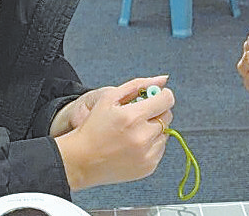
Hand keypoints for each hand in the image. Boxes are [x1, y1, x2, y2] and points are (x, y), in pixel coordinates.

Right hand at [54, 76, 174, 189]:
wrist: (81, 160)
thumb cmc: (93, 127)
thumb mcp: (109, 97)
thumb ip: (137, 85)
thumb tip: (163, 80)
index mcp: (133, 117)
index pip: (166, 100)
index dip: (162, 95)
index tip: (156, 97)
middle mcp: (142, 137)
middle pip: (167, 116)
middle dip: (157, 111)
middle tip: (140, 114)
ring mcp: (146, 155)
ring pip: (165, 133)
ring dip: (155, 129)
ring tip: (134, 131)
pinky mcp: (148, 168)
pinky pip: (160, 149)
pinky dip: (152, 144)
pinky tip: (134, 144)